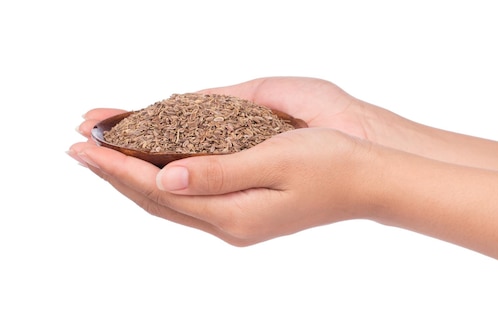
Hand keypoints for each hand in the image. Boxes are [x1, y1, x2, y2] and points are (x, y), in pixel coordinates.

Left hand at [70, 124, 376, 245]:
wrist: (368, 181)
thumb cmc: (331, 165)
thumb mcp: (275, 161)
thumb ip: (218, 172)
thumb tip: (166, 175)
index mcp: (234, 215)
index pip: (160, 189)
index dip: (119, 166)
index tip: (85, 146)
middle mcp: (230, 224)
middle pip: (157, 199)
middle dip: (116, 174)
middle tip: (80, 149)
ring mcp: (238, 221)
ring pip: (171, 201)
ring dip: (134, 179)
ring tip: (107, 159)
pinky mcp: (247, 212)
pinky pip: (191, 199)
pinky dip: (163, 183)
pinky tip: (155, 171)